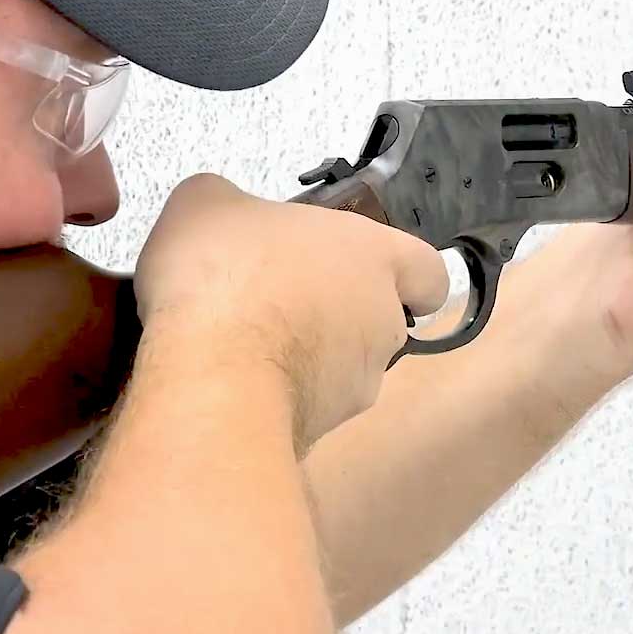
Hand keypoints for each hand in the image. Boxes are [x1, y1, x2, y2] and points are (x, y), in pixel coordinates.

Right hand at [133, 174, 449, 447]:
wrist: (210, 379)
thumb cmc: (225, 274)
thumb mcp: (205, 203)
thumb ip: (230, 204)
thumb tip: (224, 217)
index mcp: (374, 256)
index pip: (427, 271)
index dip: (405, 273)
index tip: (370, 272)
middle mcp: (381, 322)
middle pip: (380, 320)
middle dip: (337, 314)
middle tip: (282, 300)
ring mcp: (356, 384)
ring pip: (345, 369)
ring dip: (306, 358)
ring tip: (244, 345)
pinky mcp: (322, 430)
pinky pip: (305, 406)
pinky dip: (277, 396)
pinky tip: (229, 383)